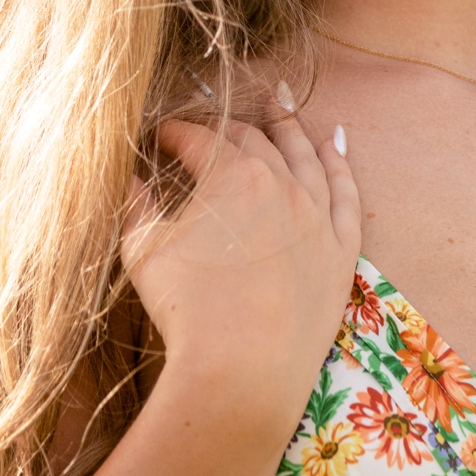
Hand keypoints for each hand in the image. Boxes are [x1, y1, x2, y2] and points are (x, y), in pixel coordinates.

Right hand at [120, 95, 360, 417]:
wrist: (245, 369)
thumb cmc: (188, 312)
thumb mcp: (145, 253)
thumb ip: (136, 208)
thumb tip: (129, 178)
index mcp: (232, 177)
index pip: (202, 140)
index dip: (178, 133)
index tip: (163, 134)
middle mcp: (282, 184)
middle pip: (254, 141)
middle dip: (228, 127)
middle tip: (211, 124)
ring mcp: (318, 214)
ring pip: (306, 156)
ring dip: (290, 128)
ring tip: (280, 106)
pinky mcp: (341, 248)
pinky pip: (346, 194)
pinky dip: (340, 165)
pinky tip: (336, 145)